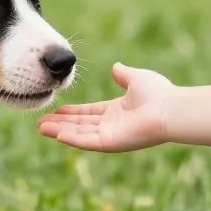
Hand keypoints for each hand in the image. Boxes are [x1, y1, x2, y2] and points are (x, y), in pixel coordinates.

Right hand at [37, 63, 173, 151]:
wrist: (170, 108)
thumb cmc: (158, 93)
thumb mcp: (136, 78)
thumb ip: (123, 74)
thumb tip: (116, 67)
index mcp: (117, 111)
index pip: (88, 113)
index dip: (71, 113)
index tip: (55, 110)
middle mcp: (112, 125)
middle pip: (80, 125)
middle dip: (59, 124)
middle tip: (40, 122)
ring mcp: (111, 136)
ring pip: (79, 134)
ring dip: (60, 131)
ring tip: (41, 128)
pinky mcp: (111, 143)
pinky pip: (88, 142)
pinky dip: (73, 139)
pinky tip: (57, 135)